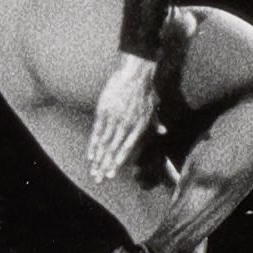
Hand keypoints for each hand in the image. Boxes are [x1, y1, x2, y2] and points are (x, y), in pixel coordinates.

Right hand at [84, 53, 162, 182]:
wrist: (135, 74)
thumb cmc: (145, 90)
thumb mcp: (152, 108)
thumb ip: (156, 122)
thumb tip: (163, 132)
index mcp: (138, 127)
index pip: (126, 149)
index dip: (117, 163)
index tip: (111, 174)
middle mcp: (126, 125)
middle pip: (113, 150)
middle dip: (105, 165)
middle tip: (98, 179)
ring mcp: (114, 118)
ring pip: (104, 143)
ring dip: (97, 158)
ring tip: (93, 170)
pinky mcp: (104, 110)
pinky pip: (97, 131)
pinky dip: (92, 144)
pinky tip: (89, 154)